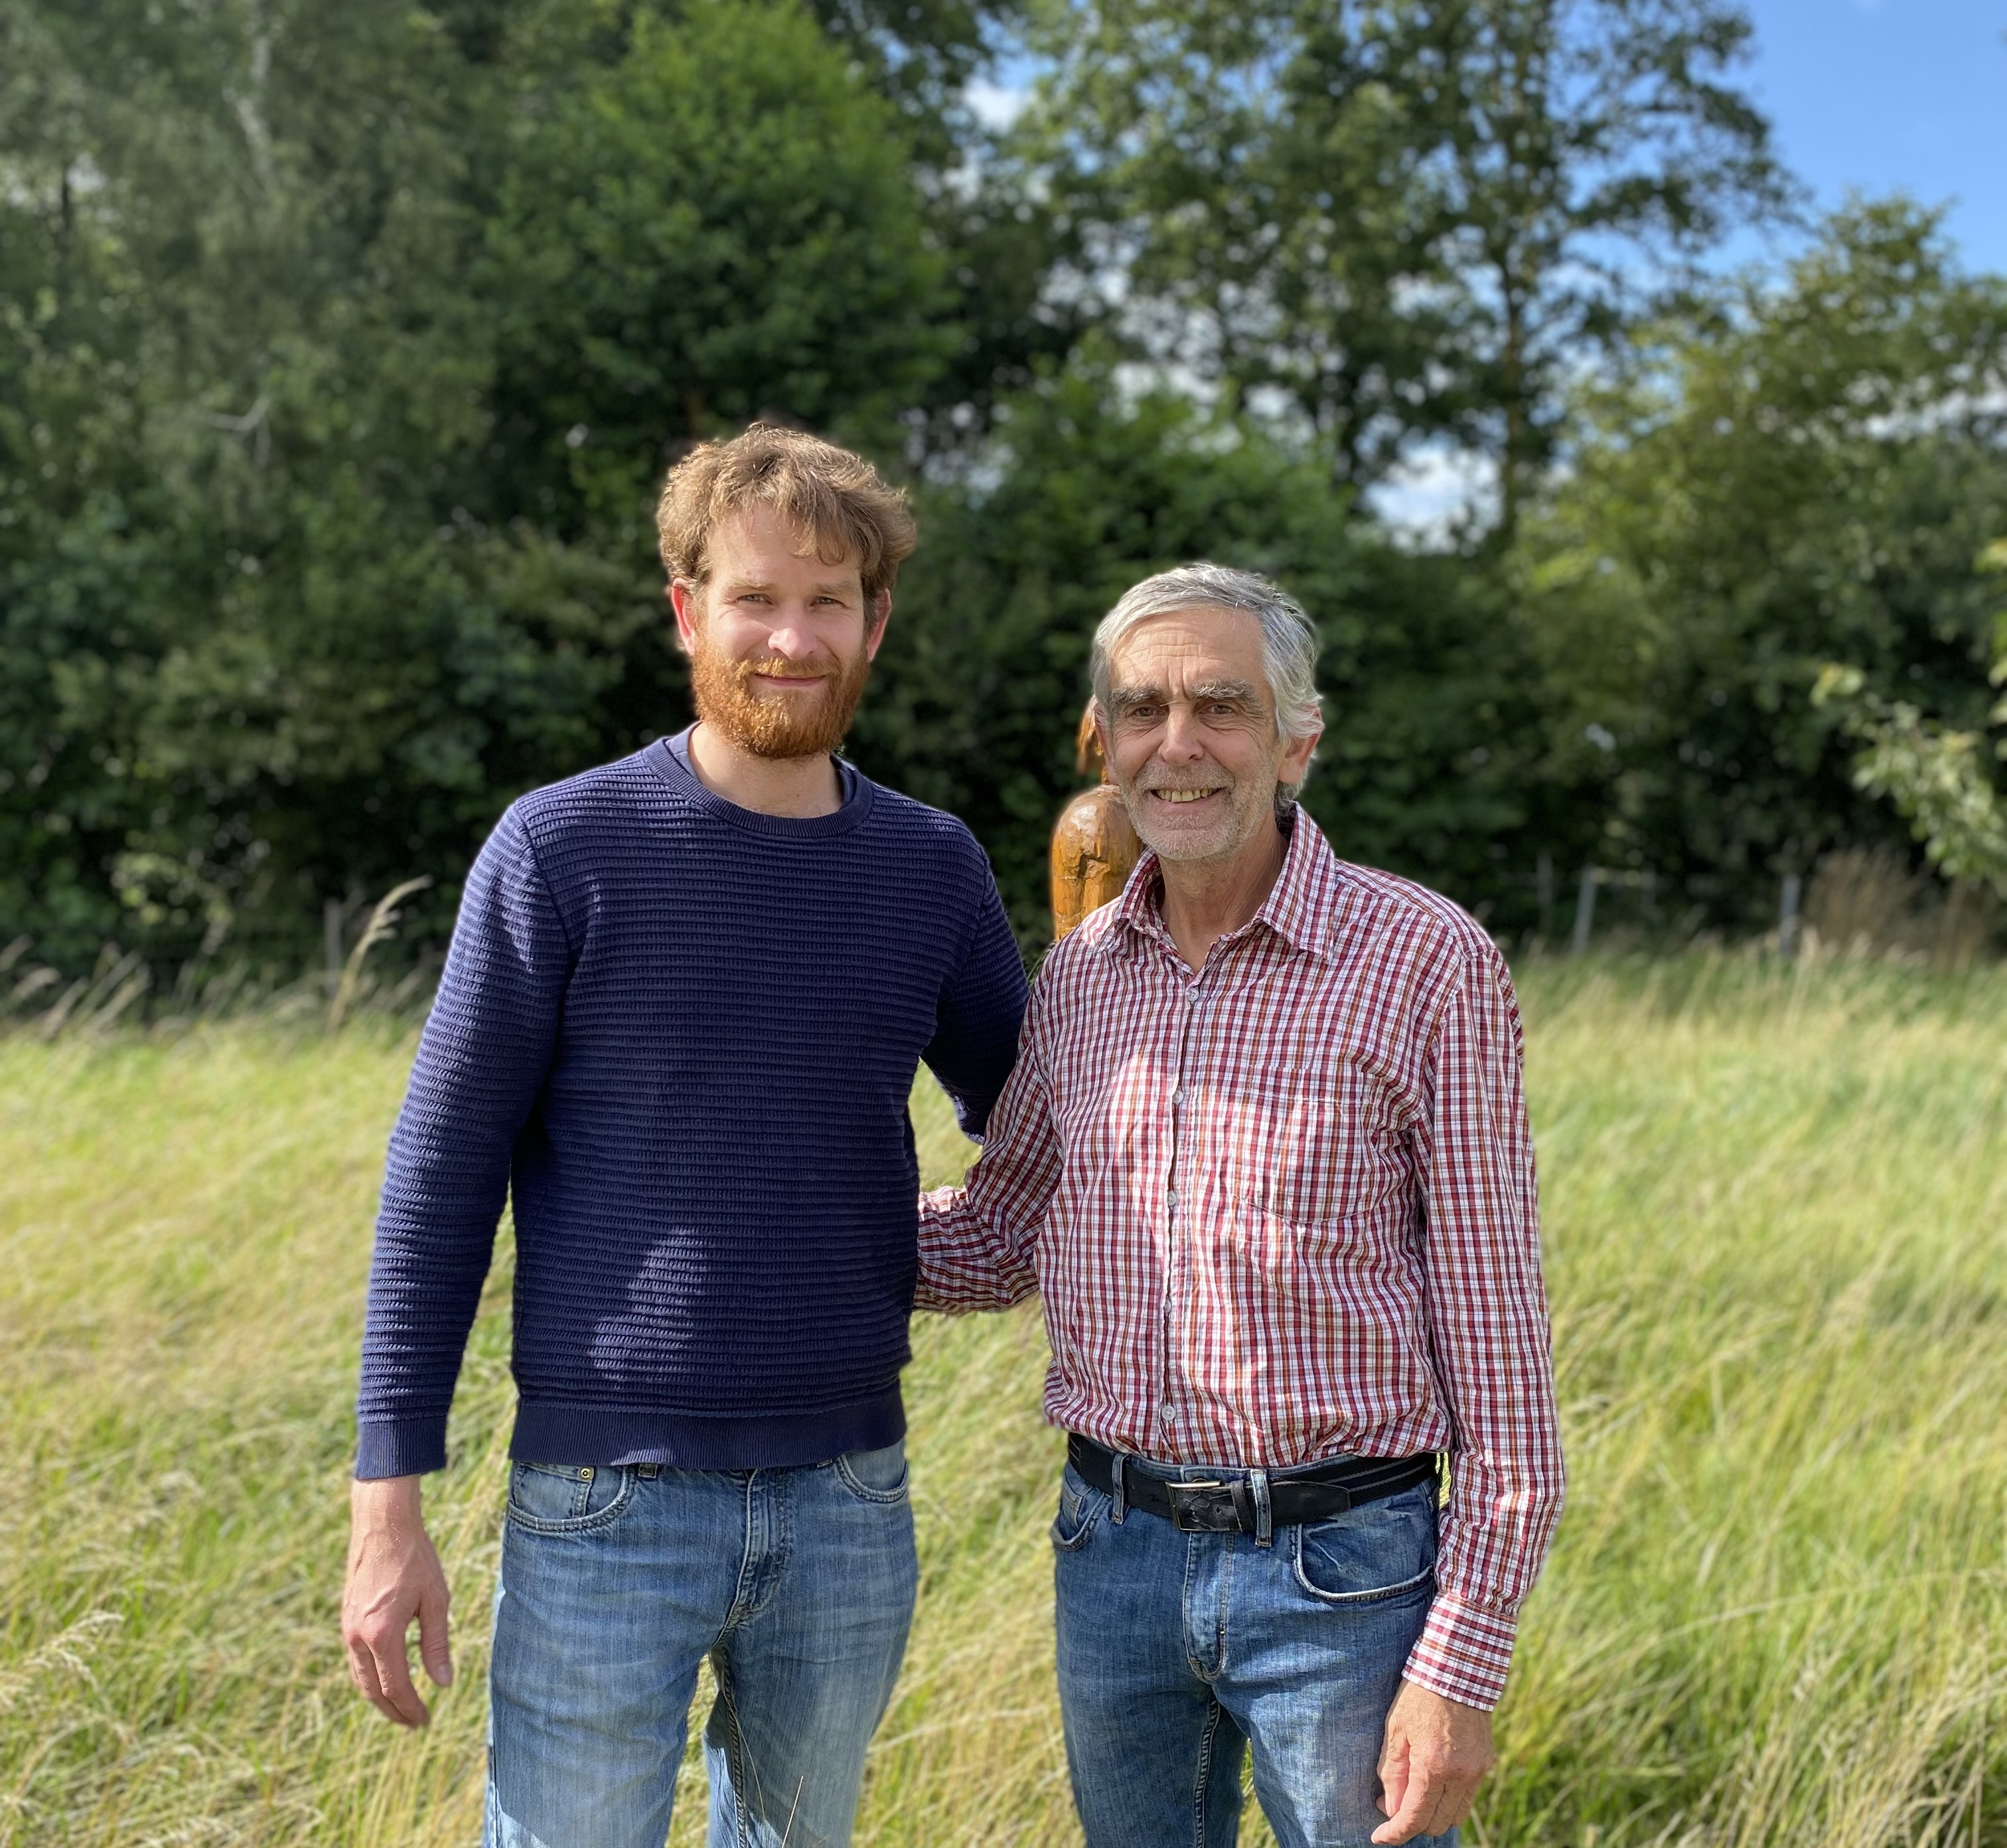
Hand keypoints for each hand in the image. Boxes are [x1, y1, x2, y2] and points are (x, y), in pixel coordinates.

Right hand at [342, 1475, 452, 1726]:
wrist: (383, 1526)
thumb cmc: (415, 1559)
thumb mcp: (436, 1600)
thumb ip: (437, 1644)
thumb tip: (444, 1683)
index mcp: (382, 1634)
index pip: (395, 1687)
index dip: (411, 1708)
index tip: (425, 1721)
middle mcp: (358, 1637)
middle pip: (372, 1690)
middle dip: (393, 1711)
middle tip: (414, 1724)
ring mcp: (347, 1628)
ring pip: (360, 1677)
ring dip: (379, 1697)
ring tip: (401, 1708)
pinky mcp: (346, 1619)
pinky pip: (355, 1660)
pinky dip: (370, 1677)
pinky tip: (385, 1677)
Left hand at [1371, 1679, 1495, 1843]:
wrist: (1457, 1666)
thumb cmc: (1419, 1694)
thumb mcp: (1395, 1730)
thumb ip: (1392, 1772)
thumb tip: (1390, 1808)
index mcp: (1434, 1766)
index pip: (1414, 1817)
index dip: (1395, 1833)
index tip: (1379, 1838)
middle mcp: (1461, 1775)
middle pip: (1436, 1824)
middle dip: (1412, 1823)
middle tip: (1391, 1805)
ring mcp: (1477, 1770)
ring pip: (1455, 1815)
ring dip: (1433, 1814)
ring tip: (1413, 1794)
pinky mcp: (1487, 1762)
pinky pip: (1468, 1796)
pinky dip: (1449, 1799)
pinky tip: (1433, 1782)